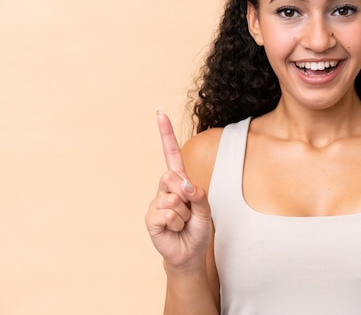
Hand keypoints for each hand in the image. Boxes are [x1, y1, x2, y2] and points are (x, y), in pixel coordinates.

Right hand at [145, 111, 212, 269]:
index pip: (170, 153)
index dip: (165, 133)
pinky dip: (177, 223)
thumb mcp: (205, 209)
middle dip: (186, 195)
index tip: (160, 113)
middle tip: (189, 211)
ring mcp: (156, 202)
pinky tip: (174, 229)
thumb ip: (199, 194)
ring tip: (183, 222)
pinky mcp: (150, 217)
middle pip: (171, 176)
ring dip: (185, 214)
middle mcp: (165, 188)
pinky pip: (167, 214)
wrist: (190, 252)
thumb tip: (185, 185)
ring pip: (173, 199)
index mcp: (179, 180)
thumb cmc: (197, 228)